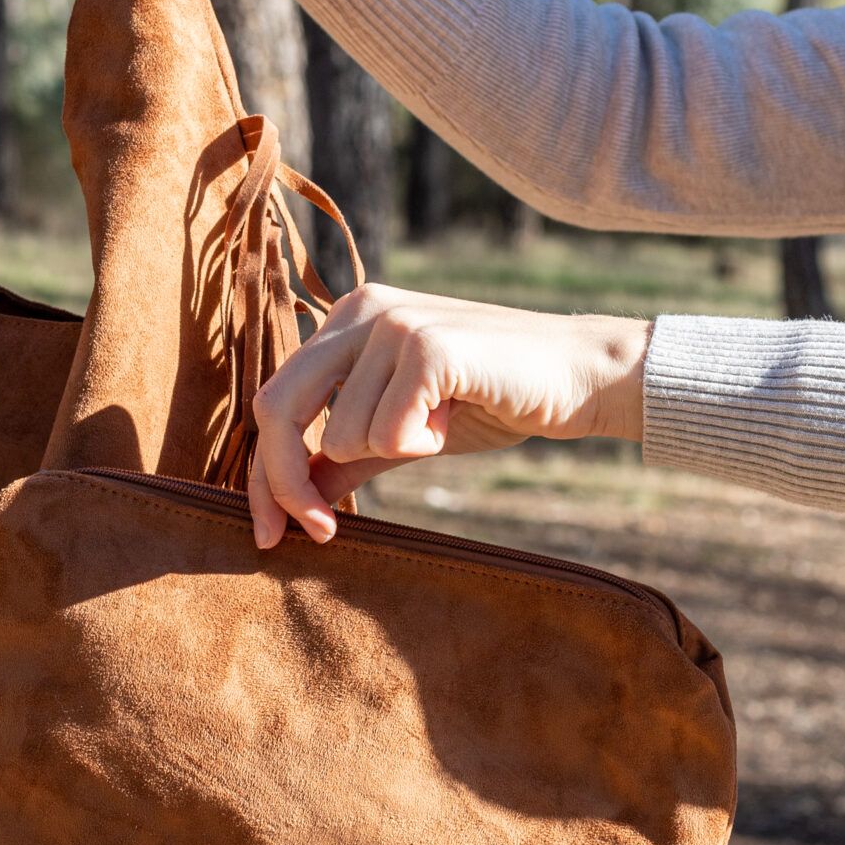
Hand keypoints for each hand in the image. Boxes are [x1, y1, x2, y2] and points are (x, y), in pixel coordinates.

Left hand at [248, 285, 652, 548]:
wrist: (579, 377)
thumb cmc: (491, 401)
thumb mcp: (403, 432)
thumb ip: (344, 454)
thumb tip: (288, 496)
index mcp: (346, 321)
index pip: (273, 402)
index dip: (265, 474)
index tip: (267, 535)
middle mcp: (359, 309)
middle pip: (278, 410)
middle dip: (287, 484)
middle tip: (321, 534)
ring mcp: (391, 321)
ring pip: (344, 433)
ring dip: (395, 453)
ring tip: (443, 422)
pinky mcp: (427, 345)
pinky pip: (389, 434)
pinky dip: (423, 445)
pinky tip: (459, 415)